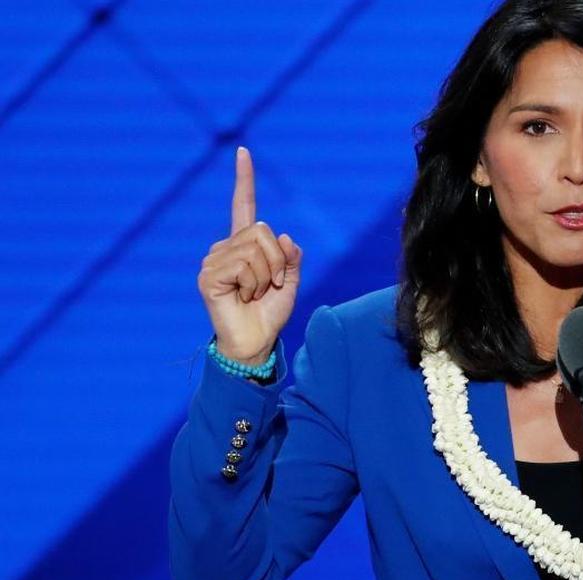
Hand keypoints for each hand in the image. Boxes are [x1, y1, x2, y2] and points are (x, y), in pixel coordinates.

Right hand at [197, 147, 301, 364]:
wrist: (255, 342)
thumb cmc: (270, 313)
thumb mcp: (291, 281)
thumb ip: (292, 258)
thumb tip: (283, 236)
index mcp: (245, 245)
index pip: (243, 205)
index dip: (245, 179)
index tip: (244, 151)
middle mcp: (226, 247)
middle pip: (263, 232)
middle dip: (277, 261)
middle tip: (270, 285)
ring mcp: (214, 260)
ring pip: (256, 250)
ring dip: (267, 276)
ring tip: (255, 294)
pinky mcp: (208, 276)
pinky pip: (244, 267)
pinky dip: (254, 284)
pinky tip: (242, 297)